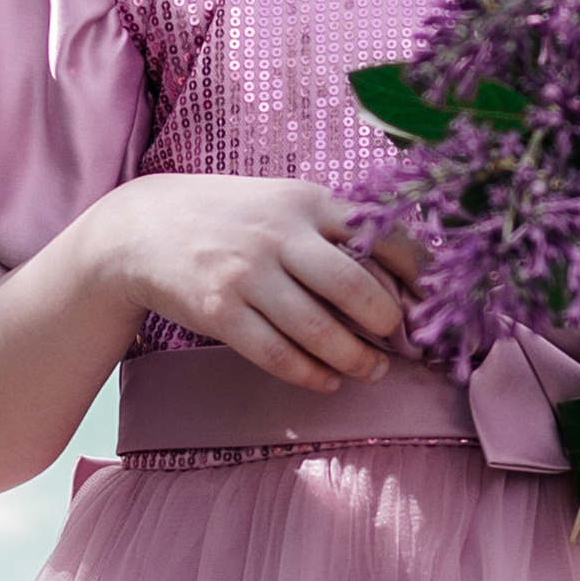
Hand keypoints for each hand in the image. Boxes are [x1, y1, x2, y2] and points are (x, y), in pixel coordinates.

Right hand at [91, 174, 407, 391]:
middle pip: (355, 287)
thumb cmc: (232, 217)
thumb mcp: (284, 202)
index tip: (436, 302)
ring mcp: (247, 273)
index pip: (383, 234)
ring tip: (372, 371)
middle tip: (401, 340)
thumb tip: (404, 274)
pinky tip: (326, 380)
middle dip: (388, 323)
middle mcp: (281, 233)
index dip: (419, 274)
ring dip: (355, 359)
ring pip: (319, 330)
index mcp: (308, 200)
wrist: (143, 226)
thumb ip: (334, 228)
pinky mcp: (219, 311)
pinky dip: (310, 374)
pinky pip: (277, 354)